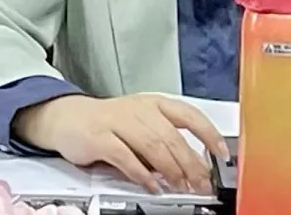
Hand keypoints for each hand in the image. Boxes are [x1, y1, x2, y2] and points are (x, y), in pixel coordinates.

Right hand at [12, 93, 229, 195]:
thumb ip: (164, 141)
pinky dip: (142, 174)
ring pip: (153, 145)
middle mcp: (139, 109)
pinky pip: (126, 156)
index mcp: (154, 103)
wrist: (68, 117)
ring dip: (170, 169)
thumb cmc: (109, 123)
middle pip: (172, 136)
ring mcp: (119, 121)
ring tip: (180, 186)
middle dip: (190, 163)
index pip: (189, 115)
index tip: (221, 154)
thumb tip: (193, 166)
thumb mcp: (141, 124)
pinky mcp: (100, 137)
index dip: (208, 134)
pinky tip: (152, 185)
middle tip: (201, 182)